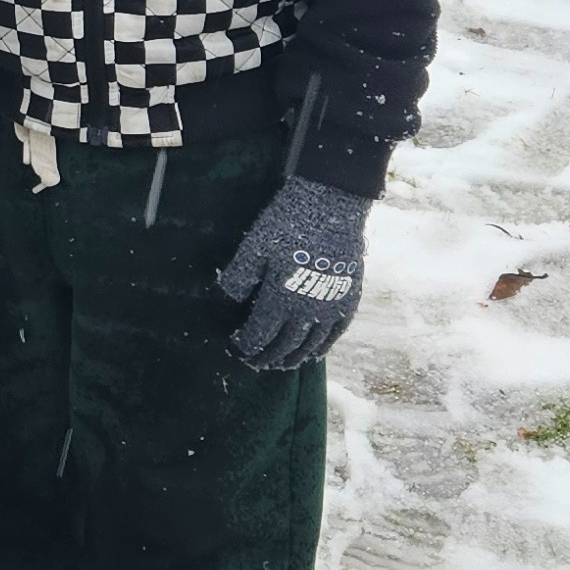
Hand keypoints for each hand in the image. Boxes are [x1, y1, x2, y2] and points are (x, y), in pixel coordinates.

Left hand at [214, 178, 367, 371]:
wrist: (331, 206)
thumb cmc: (287, 224)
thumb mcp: (254, 248)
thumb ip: (238, 278)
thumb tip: (221, 301)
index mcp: (280, 299)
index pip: (260, 334)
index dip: (246, 345)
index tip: (236, 350)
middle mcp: (307, 311)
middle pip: (285, 345)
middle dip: (268, 357)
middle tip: (256, 363)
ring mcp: (330, 307)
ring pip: (311, 344)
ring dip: (295, 357)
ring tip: (282, 364)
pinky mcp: (348, 297)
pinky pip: (336, 332)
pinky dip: (324, 346)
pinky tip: (316, 351)